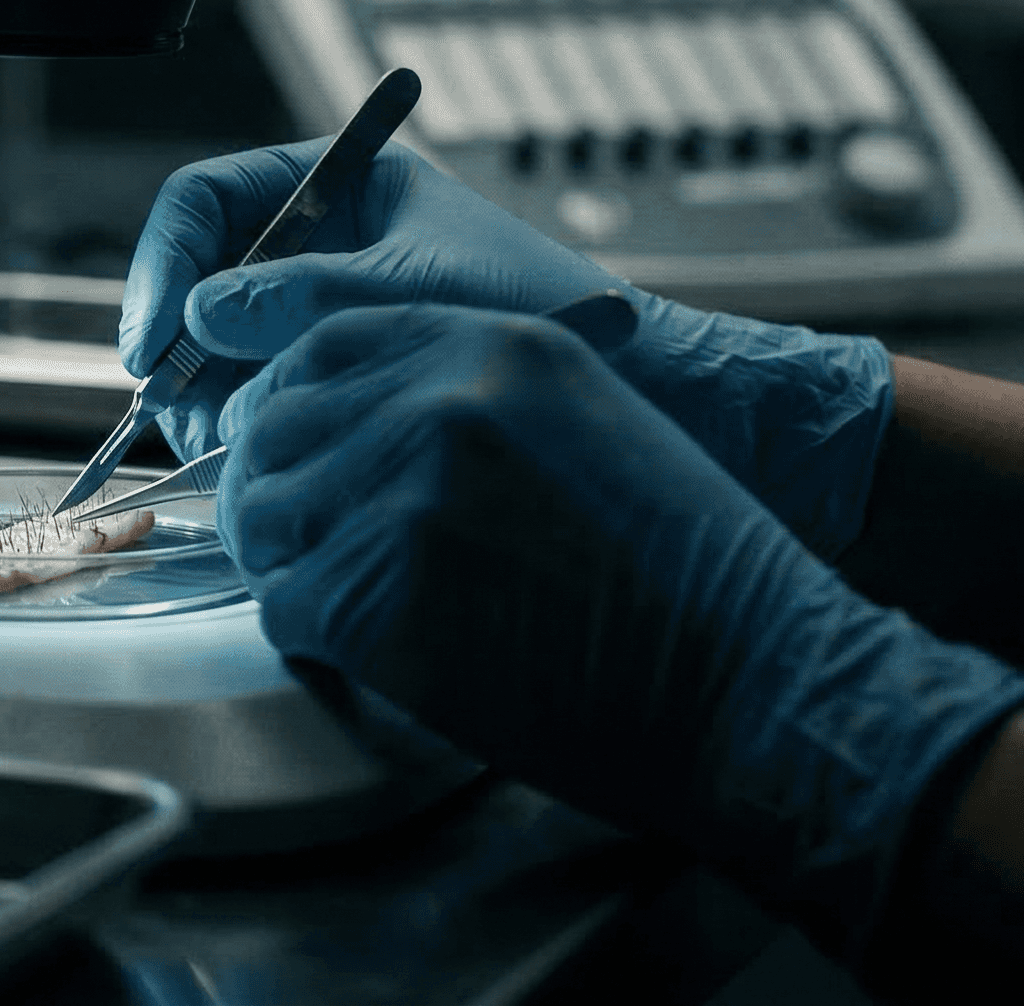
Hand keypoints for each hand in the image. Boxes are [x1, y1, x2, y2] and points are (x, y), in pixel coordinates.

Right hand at [123, 140, 893, 558]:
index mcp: (341, 185)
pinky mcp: (335, 378)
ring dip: (208, 394)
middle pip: (198, 277)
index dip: (166, 261)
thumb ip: (309, 297)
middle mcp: (321, 243)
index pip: (209, 198)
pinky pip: (256, 395)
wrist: (639, 384)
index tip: (161, 334)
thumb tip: (205, 314)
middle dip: (180, 343)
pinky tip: (265, 454)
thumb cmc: (546, 314)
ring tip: (235, 440)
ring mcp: (322, 313)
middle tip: (180, 408)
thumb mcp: (417, 292)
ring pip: (217, 348)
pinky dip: (243, 426)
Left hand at [221, 304, 1023, 959]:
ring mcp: (405, 492)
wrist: (757, 677)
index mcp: (497, 346)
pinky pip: (285, 606)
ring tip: (348, 599)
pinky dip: (314, 637)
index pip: (325, 345)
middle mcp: (442, 400)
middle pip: (277, 427)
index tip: (288, 448)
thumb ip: (476, 405)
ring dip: (290, 563)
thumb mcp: (591, 427)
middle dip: (276, 489)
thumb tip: (361, 429)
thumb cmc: (693, 576)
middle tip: (301, 543)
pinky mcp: (380, 589)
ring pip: (266, 516)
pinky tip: (376, 650)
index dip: (292, 404)